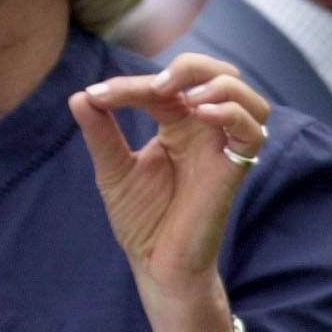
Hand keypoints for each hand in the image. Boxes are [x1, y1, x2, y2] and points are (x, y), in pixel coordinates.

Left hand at [69, 52, 270, 331]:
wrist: (155, 264)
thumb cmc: (140, 219)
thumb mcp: (112, 169)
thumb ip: (100, 132)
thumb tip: (79, 95)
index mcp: (176, 123)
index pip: (163, 85)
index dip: (130, 83)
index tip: (96, 97)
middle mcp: (203, 130)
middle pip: (218, 74)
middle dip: (190, 66)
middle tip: (155, 86)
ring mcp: (221, 149)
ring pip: (245, 96)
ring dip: (217, 84)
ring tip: (184, 97)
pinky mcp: (233, 170)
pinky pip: (253, 133)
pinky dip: (231, 113)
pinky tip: (200, 113)